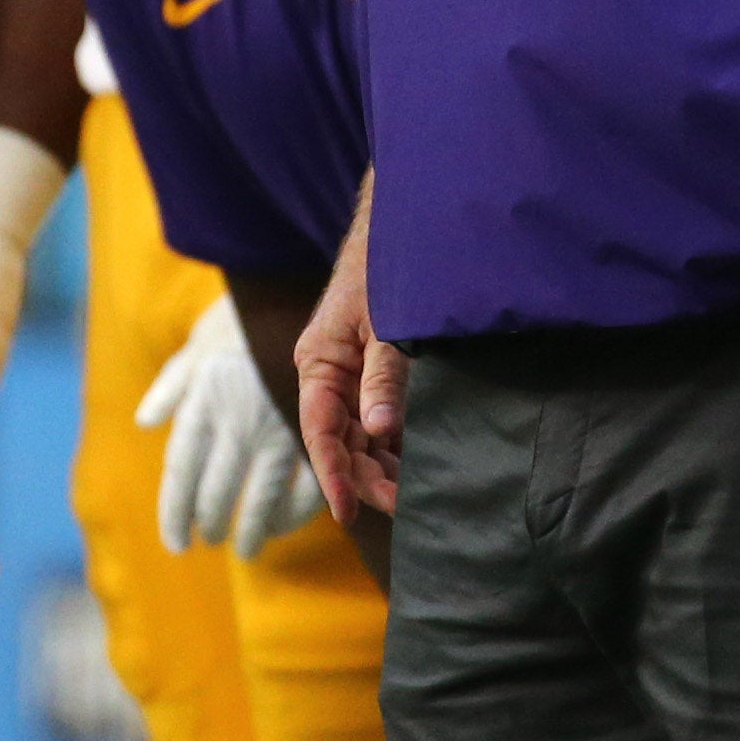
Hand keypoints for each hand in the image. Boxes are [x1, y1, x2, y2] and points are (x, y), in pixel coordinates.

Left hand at [137, 297, 329, 556]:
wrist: (292, 292)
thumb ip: (170, 388)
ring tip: (248, 548)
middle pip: (218, 489)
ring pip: (261, 495)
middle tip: (211, 540)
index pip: (182, 471)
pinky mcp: (314, 427)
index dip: (175, 512)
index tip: (175, 541)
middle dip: (212, 522)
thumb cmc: (239, 323)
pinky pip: (307, 481)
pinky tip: (288, 524)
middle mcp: (237, 420)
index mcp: (204, 402)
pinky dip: (298, 509)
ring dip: (254, 528)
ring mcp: (277, 426)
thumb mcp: (196, 347)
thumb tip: (146, 424)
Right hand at [297, 230, 402, 518]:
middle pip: (342, 442)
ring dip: (385, 465)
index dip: (334, 475)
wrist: (404, 228)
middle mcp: (330, 376)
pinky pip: (382, 418)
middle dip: (368, 478)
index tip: (349, 512)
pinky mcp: (377, 373)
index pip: (320, 432)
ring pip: (362, 436)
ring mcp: (353, 376)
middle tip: (406, 506)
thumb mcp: (386, 325)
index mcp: (318, 363)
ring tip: (417, 493)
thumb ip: (384, 377)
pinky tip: (422, 461)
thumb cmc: (386, 269)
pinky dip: (399, 443)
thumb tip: (381, 432)